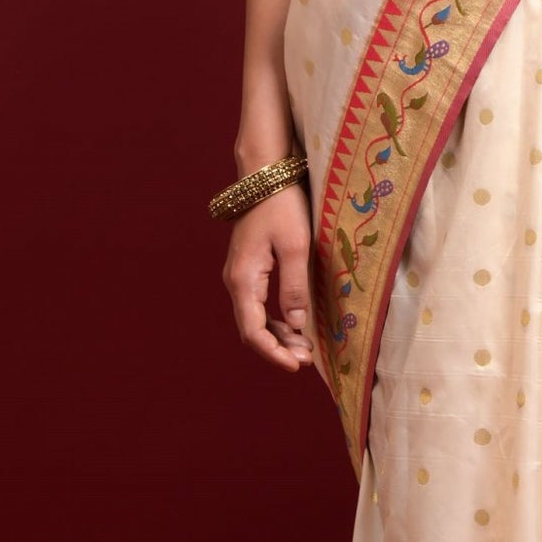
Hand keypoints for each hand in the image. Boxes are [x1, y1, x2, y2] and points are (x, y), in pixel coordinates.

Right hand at [224, 183, 315, 371]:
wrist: (265, 176)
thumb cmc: (281, 206)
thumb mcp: (296, 246)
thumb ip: (295, 287)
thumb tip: (298, 325)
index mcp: (244, 279)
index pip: (253, 330)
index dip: (272, 353)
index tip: (295, 366)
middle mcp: (236, 281)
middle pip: (252, 328)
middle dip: (277, 348)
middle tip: (306, 360)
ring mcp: (240, 275)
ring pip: (255, 318)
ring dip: (278, 336)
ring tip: (304, 348)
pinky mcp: (249, 269)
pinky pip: (258, 304)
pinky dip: (275, 320)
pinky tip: (295, 325)